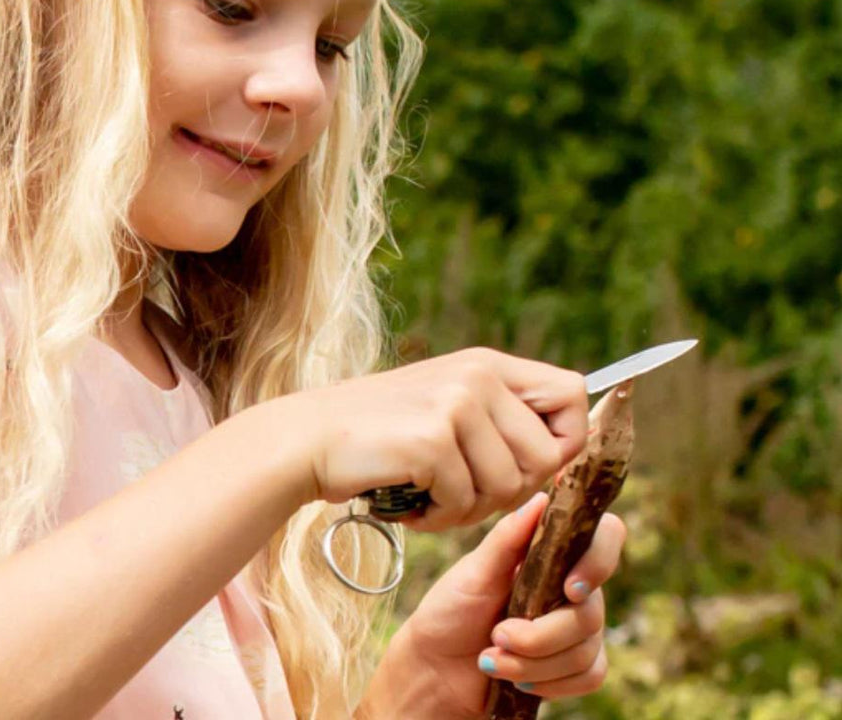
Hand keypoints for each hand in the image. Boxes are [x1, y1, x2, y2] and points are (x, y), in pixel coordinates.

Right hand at [290, 348, 588, 529]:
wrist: (310, 439)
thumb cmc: (381, 434)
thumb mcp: (447, 405)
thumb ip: (499, 418)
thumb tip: (563, 452)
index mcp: (488, 364)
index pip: (572, 393)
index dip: (566, 440)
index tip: (529, 466)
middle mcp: (478, 375)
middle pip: (548, 455)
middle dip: (510, 491)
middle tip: (463, 491)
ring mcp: (456, 403)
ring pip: (508, 487)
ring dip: (469, 508)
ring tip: (430, 494)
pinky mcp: (433, 438)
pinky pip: (465, 502)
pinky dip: (438, 517)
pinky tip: (409, 501)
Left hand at [360, 494, 625, 718]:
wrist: (436, 668)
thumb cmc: (451, 610)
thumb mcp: (473, 571)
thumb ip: (507, 537)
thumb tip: (543, 498)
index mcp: (550, 552)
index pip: (605, 536)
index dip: (599, 560)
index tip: (569, 588)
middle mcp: (570, 584)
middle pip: (591, 609)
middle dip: (540, 634)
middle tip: (498, 635)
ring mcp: (575, 625)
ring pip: (586, 649)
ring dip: (534, 661)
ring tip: (492, 658)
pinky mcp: (575, 665)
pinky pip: (590, 675)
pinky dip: (550, 682)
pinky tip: (516, 678)